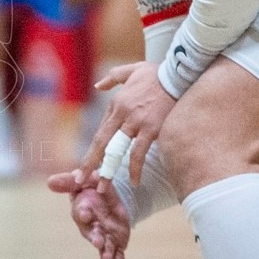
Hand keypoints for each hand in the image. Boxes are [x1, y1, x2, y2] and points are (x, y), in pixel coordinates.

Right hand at [46, 166, 132, 258]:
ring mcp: (103, 235)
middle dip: (94, 238)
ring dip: (105, 252)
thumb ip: (69, 182)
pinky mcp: (116, 241)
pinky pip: (117, 253)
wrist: (109, 197)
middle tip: (98, 242)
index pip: (81, 212)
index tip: (86, 214)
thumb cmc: (91, 187)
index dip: (83, 213)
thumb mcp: (84, 180)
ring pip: (104, 245)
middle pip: (91, 233)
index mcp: (83, 209)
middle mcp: (91, 226)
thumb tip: (49, 182)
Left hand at [93, 61, 175, 185]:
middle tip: (81, 179)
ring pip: (116, 151)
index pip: (102, 132)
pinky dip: (134, 169)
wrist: (177, 75)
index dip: (94, 150)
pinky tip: (134, 181)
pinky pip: (138, 153)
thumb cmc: (157, 73)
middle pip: (101, 143)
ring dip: (108, 171)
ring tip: (103, 188)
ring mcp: (135, 122)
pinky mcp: (150, 129)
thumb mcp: (130, 70)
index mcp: (116, 104)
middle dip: (90, 163)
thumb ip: (113, 77)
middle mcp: (121, 114)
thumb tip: (97, 86)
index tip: (87, 165)